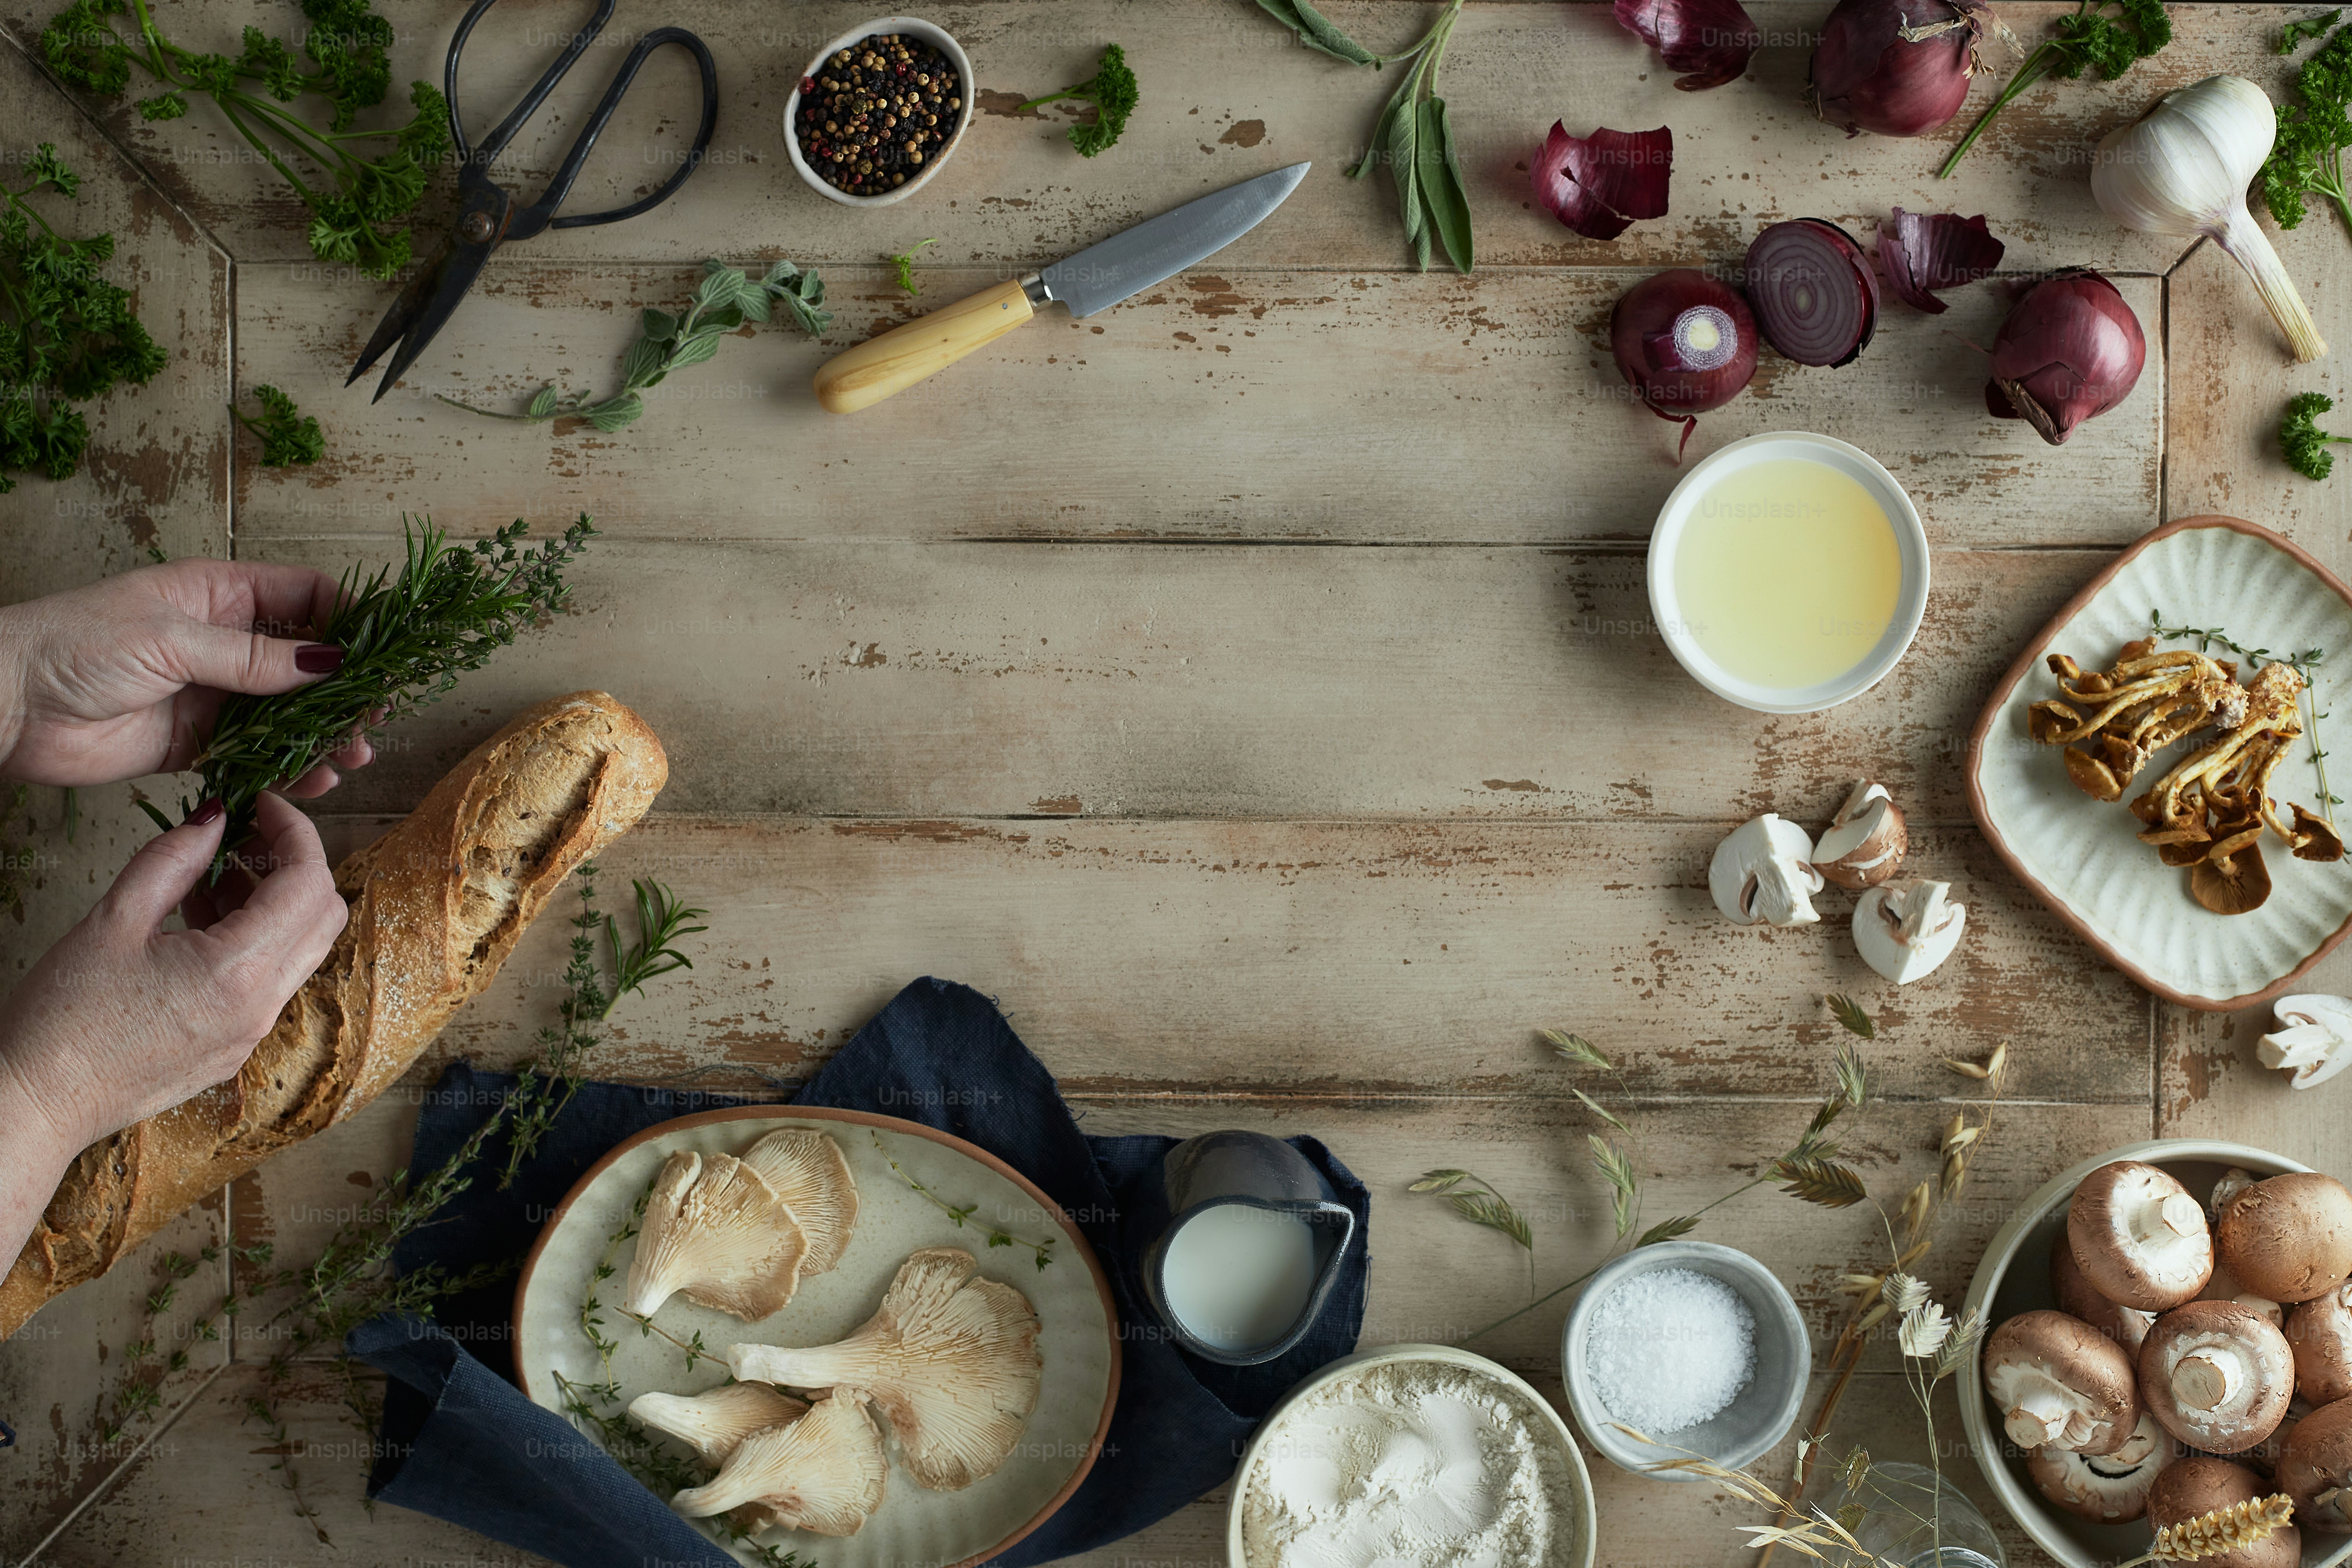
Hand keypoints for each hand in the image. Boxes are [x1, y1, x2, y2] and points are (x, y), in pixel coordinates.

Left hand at [0, 559, 372, 792]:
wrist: (7, 705)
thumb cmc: (74, 645)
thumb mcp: (170, 639)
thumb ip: (250, 657)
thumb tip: (327, 663)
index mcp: (219, 595)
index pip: (305, 596)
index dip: (349, 618)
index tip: (382, 652)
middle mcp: (225, 642)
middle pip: (307, 662)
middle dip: (345, 690)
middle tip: (373, 719)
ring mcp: (214, 694)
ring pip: (289, 714)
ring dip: (324, 735)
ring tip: (352, 757)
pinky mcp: (198, 743)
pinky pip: (258, 755)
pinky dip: (289, 769)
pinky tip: (314, 781)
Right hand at [0, 794, 347, 1157]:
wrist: (38, 1103)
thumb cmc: (63, 1017)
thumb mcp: (112, 920)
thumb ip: (172, 860)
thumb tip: (216, 818)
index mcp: (239, 972)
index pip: (309, 883)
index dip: (295, 832)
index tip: (264, 806)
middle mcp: (261, 1007)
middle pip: (323, 915)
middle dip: (295, 865)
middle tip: (245, 839)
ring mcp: (253, 1032)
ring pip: (301, 948)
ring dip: (274, 903)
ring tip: (212, 878)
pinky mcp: (235, 1047)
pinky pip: (271, 981)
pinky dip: (255, 940)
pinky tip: (201, 922)